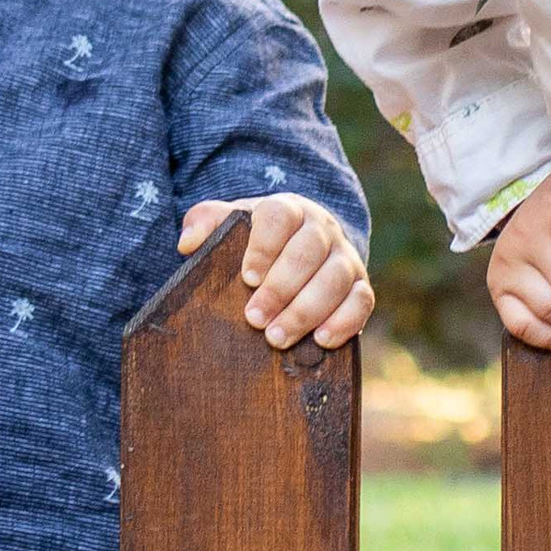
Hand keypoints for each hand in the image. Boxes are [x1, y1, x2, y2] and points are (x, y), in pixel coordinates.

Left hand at [179, 193, 374, 348]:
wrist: (300, 254)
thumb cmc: (257, 245)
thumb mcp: (231, 229)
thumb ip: (206, 224)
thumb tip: (188, 243)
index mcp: (288, 209)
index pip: (280, 216)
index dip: (264, 246)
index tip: (247, 278)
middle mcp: (322, 229)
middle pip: (309, 250)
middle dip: (281, 288)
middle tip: (254, 319)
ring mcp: (345, 258)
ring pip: (336, 278)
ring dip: (306, 310)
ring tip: (277, 338)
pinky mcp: (360, 287)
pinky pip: (362, 301)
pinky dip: (344, 321)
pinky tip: (321, 341)